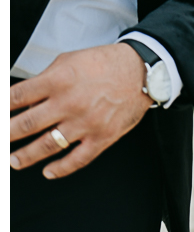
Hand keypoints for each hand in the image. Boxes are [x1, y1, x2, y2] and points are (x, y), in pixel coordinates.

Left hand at [9, 43, 150, 178]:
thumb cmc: (103, 62)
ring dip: (25, 157)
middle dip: (6, 135)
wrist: (140, 70)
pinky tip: (47, 172)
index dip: (2, 107)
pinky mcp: (101, 137)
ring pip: (47, 146)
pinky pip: (75, 160)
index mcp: (59, 79)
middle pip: (26, 124)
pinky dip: (59, 169)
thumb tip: (26, 98)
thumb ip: (47, 77)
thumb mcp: (70, 59)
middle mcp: (68, 102)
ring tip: (12, 161)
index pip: (18, 97)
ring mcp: (84, 122)